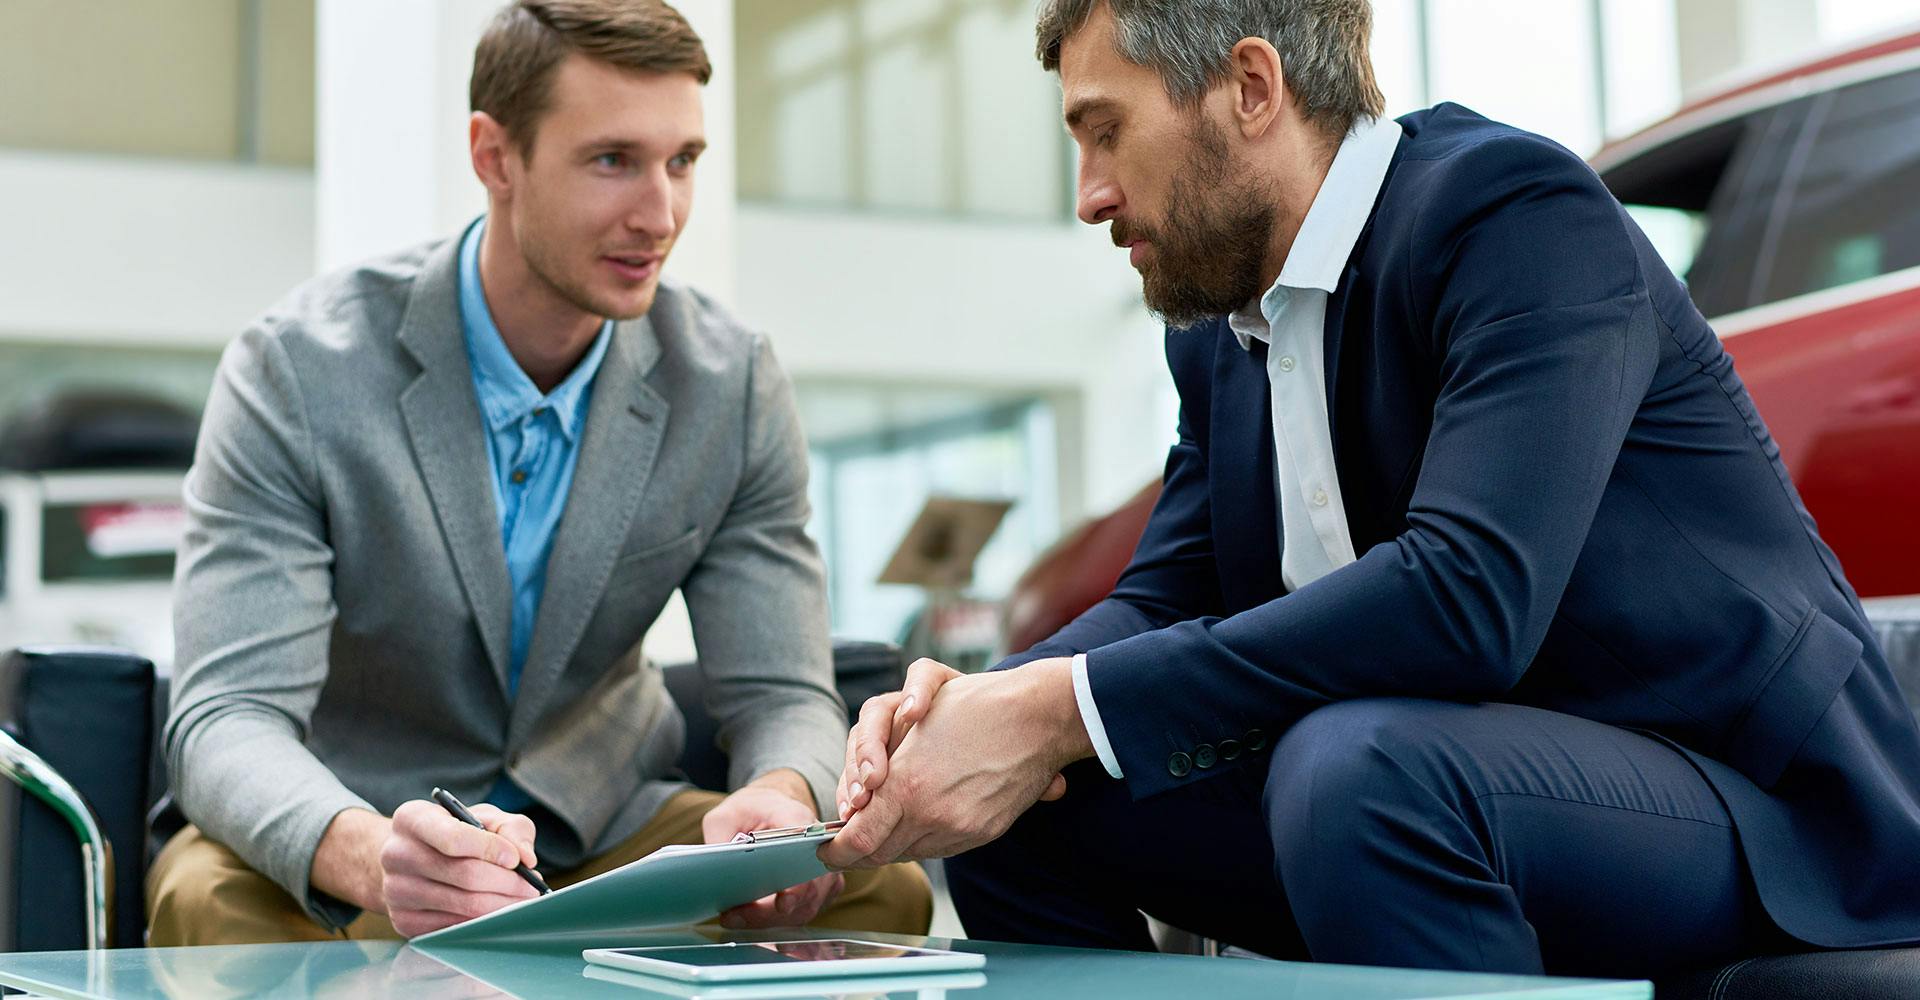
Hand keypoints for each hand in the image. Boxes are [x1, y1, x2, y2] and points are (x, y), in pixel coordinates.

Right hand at [380, 800, 540, 937]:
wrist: (409, 860)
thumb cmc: (454, 833)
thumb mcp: (481, 816)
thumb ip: (510, 829)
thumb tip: (525, 858)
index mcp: (412, 819)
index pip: (454, 838)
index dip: (491, 849)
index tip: (516, 859)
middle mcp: (396, 854)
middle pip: (464, 875)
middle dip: (507, 882)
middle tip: (531, 886)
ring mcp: (396, 891)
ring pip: (463, 905)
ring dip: (501, 905)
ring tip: (521, 899)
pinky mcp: (403, 921)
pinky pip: (453, 927)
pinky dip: (483, 922)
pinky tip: (497, 912)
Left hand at [704, 770, 844, 927]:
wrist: (771, 809)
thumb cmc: (752, 811)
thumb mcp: (725, 815)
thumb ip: (719, 839)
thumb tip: (714, 871)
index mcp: (797, 818)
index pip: (807, 849)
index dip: (799, 879)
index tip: (782, 902)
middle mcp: (819, 844)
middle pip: (807, 889)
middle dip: (770, 911)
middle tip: (735, 917)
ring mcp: (823, 869)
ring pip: (806, 907)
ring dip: (769, 919)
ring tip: (734, 918)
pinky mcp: (820, 888)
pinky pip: (804, 911)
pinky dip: (777, 920)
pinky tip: (750, 918)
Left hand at [817, 658, 1088, 869]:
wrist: (1034, 717)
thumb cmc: (971, 708)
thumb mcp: (911, 730)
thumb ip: (878, 773)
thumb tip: (856, 812)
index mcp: (905, 786)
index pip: (859, 840)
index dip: (837, 851)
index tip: (826, 851)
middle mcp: (929, 813)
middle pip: (880, 853)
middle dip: (860, 849)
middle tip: (847, 845)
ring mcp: (958, 828)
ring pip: (908, 854)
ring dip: (892, 844)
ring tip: (883, 831)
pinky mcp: (982, 833)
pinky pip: (939, 850)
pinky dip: (923, 841)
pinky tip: (919, 825)